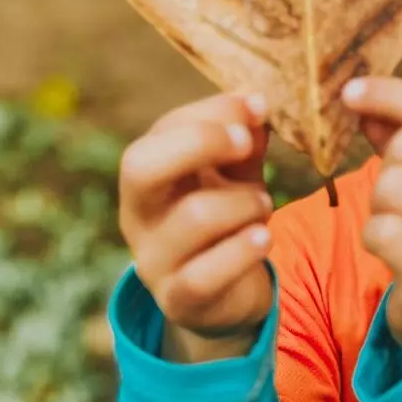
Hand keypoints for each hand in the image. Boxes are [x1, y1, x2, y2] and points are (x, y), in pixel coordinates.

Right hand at [118, 92, 274, 350]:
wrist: (228, 295)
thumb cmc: (228, 220)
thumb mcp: (235, 174)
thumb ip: (244, 140)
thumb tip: (256, 101)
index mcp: (148, 174)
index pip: (163, 129)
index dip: (212, 111)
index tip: (258, 105)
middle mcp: (138, 214)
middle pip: (141, 165)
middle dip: (202, 142)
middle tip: (246, 144)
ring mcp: (153, 260)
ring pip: (194, 216)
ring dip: (245, 203)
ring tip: (263, 206)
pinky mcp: (178, 300)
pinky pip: (206, 274)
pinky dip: (243, 250)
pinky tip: (263, 238)